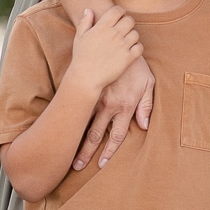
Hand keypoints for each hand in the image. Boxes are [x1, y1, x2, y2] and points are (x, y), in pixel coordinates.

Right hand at [68, 7, 142, 127]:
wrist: (86, 77)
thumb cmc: (81, 57)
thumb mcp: (79, 37)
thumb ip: (85, 22)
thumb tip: (89, 10)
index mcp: (102, 27)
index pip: (117, 10)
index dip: (120, 11)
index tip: (119, 15)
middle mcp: (114, 34)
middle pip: (129, 20)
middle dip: (127, 22)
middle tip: (124, 27)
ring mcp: (122, 46)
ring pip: (136, 33)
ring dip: (132, 35)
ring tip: (126, 40)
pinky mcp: (128, 58)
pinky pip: (139, 47)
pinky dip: (137, 47)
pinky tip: (130, 50)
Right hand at [74, 53, 154, 170]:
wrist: (118, 43)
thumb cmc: (136, 66)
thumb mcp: (148, 83)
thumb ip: (147, 105)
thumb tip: (143, 126)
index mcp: (125, 106)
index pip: (117, 135)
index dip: (109, 151)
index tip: (101, 164)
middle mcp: (109, 105)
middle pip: (96, 135)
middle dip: (85, 152)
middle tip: (76, 166)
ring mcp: (96, 97)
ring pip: (83, 123)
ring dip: (73, 138)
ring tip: (64, 153)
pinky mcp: (87, 89)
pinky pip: (78, 108)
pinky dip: (70, 120)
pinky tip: (61, 130)